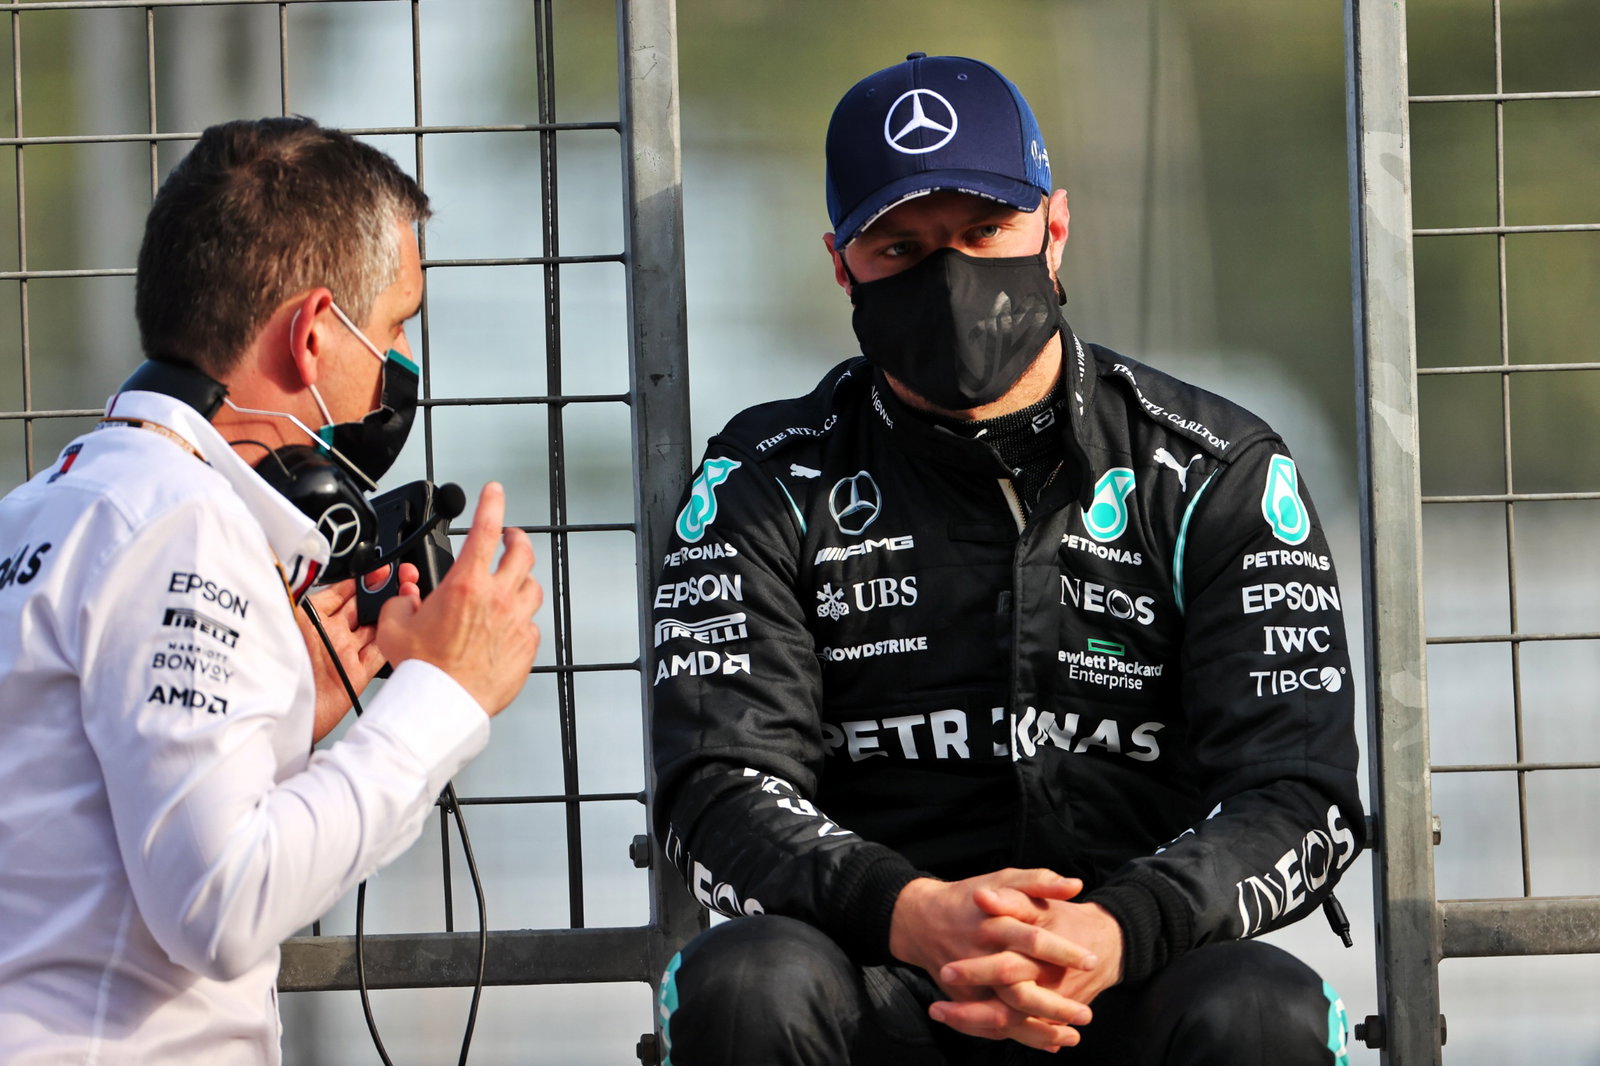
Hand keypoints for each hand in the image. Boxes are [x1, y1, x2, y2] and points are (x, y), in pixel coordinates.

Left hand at [297, 562, 417, 741]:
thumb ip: (296, 591)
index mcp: (310, 620)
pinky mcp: (356, 675)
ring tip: (402, 597)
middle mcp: (328, 636)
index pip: (339, 593)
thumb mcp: (284, 617)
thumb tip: (299, 564)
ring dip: (389, 613)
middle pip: (360, 607)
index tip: (373, 569)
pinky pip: (379, 653)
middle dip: (377, 593)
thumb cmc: (272, 668)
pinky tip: (401, 626)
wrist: (279, 715)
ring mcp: (343, 655)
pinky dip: (392, 640)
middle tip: (392, 580)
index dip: (357, 580)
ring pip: (374, 627)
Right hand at [376, 482, 542, 714]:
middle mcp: (498, 598)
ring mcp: (516, 622)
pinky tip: (507, 626)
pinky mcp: (527, 646)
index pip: (485, 528)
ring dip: (522, 581)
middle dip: (517, 539)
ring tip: (511, 583)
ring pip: (532, 588)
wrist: (442, 705)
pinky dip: (520, 620)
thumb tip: (406, 598)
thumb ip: (402, 602)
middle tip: (511, 537)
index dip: (492, 503)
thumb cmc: (422, 671)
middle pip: (522, 553)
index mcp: (466, 584)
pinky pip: (530, 624)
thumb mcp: (394, 626)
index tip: (495, 490)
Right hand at [889, 869, 1098, 1050]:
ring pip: (1006, 1014)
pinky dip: (1021, 1036)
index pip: (1033, 940)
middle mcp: (982, 958)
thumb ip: (1040, 881)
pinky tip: (1049, 1042)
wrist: (922, 920)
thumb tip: (1076, 885)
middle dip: (1054, 1005)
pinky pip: (993, 1025)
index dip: (1063, 952)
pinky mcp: (965, 999)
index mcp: (995, 925)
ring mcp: (971, 984)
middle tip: (1086, 1014)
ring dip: (1040, 1029)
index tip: (1091, 961)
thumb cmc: (970, 897)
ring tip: (1073, 1036)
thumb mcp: (1005, 879)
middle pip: (1019, 988)